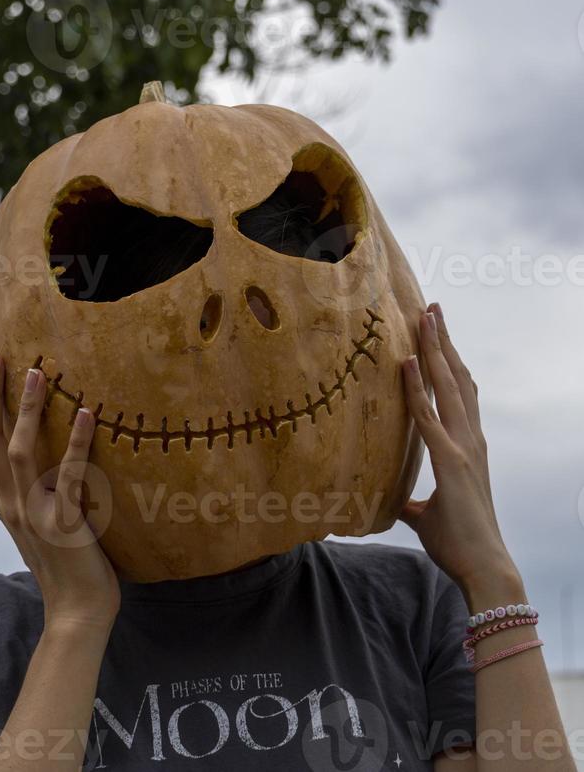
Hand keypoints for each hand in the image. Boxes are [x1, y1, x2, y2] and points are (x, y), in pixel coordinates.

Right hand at [0, 353, 120, 628]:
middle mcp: (12, 503)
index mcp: (7, 501)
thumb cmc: (70, 564)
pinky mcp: (64, 523)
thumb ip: (43, 490)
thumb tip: (54, 455)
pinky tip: (86, 413)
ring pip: (19, 452)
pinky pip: (67, 475)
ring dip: (26, 409)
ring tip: (37, 370)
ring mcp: (35, 513)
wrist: (77, 612)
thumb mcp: (45, 521)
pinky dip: (75, 442)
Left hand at [398, 303, 520, 597]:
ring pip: (448, 386)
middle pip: (456, 378)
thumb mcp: (426, 516)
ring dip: (435, 349)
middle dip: (443, 341)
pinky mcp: (451, 462)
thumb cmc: (458, 543)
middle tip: (433, 307)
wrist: (483, 569)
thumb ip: (411, 503)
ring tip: (426, 316)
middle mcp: (470, 439)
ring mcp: (463, 447)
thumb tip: (394, 503)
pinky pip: (429, 417)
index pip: (458, 393)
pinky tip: (406, 362)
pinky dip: (416, 388)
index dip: (447, 361)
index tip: (438, 333)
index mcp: (467, 446)